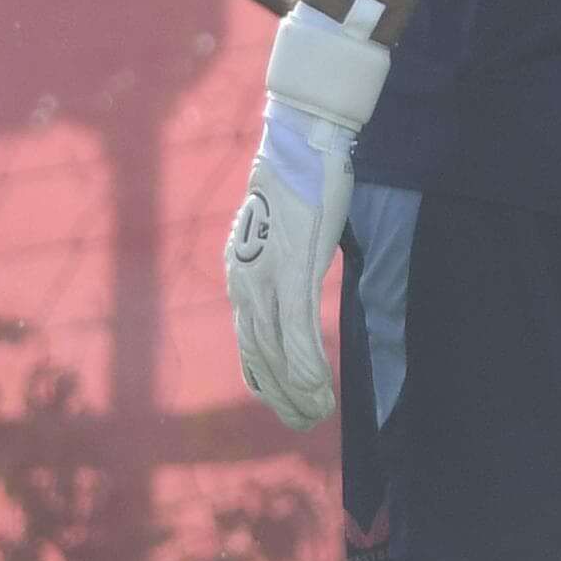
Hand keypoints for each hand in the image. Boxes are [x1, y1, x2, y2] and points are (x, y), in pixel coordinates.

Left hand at [227, 5, 389, 426]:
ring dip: (298, 390)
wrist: (303, 137)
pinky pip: (296, 326)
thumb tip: (300, 292)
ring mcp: (266, 274)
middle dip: (282, 398)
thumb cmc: (302, 184)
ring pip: (275, 351)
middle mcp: (244, 280)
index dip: (268, 384)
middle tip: (307, 423)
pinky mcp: (292, 265)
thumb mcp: (288, 236)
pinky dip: (305, 363)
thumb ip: (288, 271)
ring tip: (319, 414)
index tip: (290, 406)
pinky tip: (318, 388)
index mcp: (241, 274)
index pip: (249, 345)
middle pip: (258, 358)